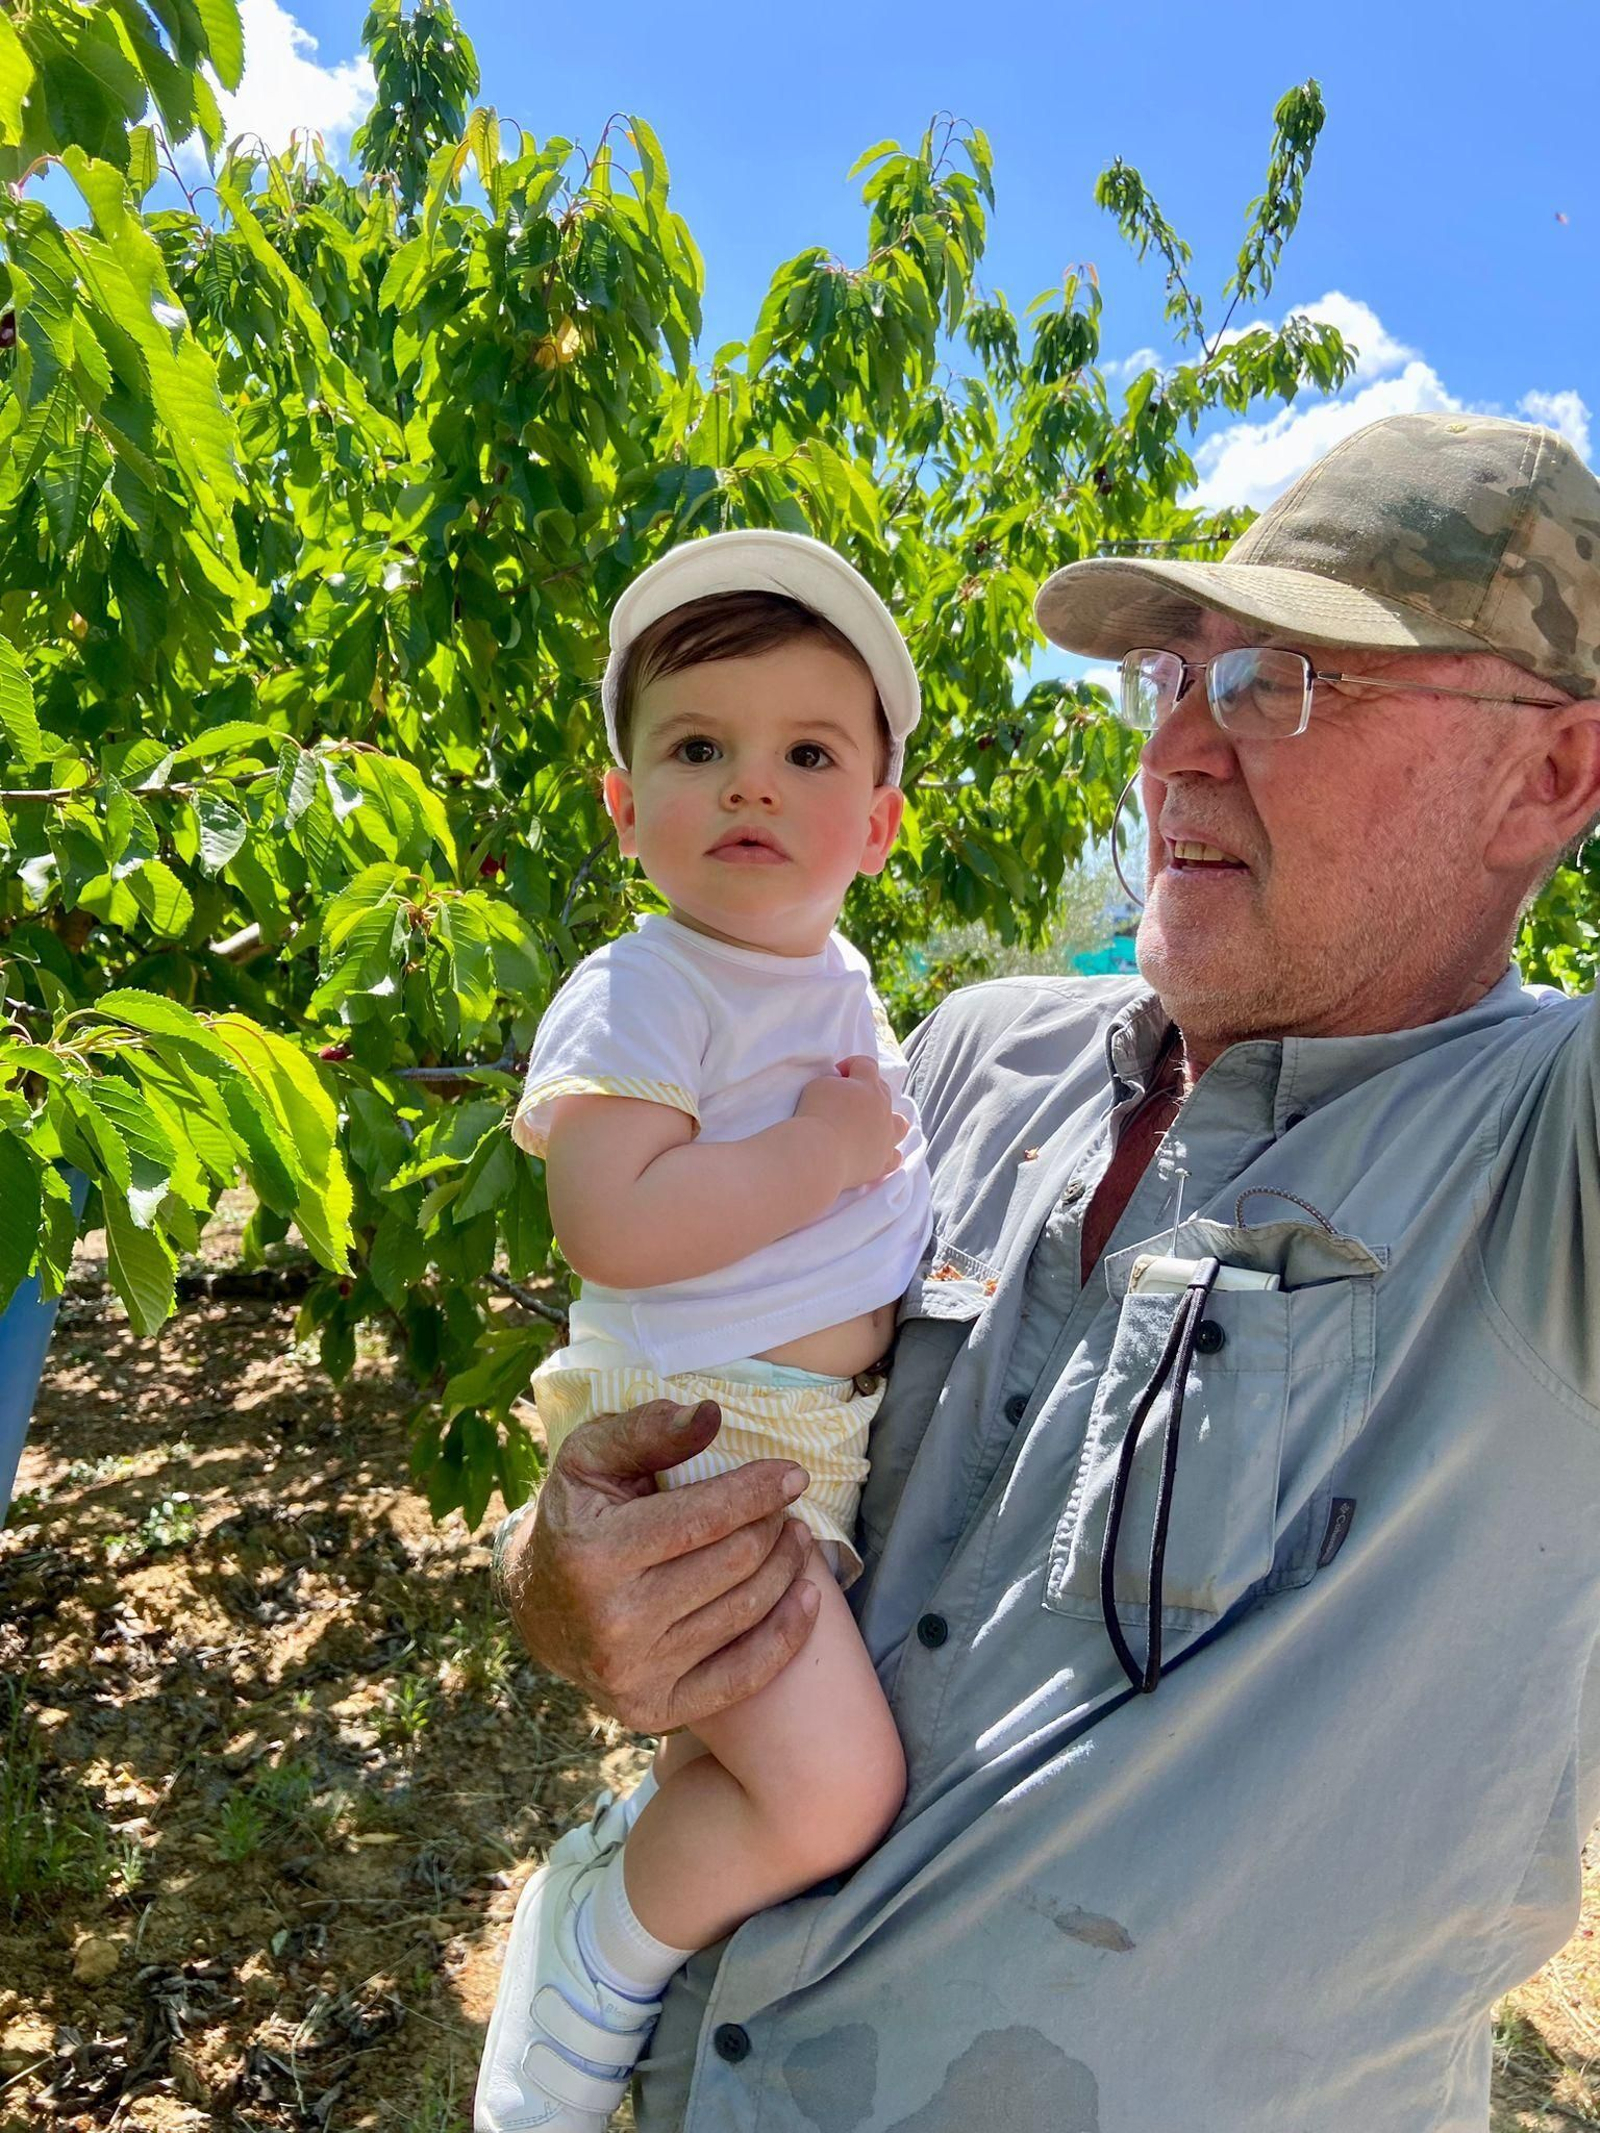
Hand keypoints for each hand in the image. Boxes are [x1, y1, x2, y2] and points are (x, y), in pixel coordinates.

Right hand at [498, 1398, 821, 1733]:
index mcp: (593, 1555)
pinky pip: (743, 1676)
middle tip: (788, 1507)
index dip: (758, 1491)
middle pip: (734, 1564)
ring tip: (796, 1538)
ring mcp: (635, 1674)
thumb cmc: (577, 1517)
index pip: (703, 1519)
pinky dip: (787, 1635)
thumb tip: (710, 1414)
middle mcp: (613, 1623)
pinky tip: (807, 1596)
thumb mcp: (590, 1458)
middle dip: (773, 1526)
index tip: (794, 1474)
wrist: (538, 1608)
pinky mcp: (655, 1710)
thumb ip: (647, 1430)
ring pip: (746, 1611)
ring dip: (786, 1568)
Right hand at [795, 1054, 908, 1192]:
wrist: (820, 1154)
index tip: (836, 1075)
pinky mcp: (883, 1161)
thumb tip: (841, 1087)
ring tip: (870, 1126)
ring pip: (900, 1124)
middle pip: (883, 1091)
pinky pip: (895, 1157)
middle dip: (866, 1090)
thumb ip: (835, 1082)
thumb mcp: (819, 1085)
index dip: (851, 1065)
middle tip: (844, 1100)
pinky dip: (887, 1153)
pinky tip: (875, 1152)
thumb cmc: (816, 1116)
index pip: (866, 1065)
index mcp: (869, 1086)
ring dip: (888, 1121)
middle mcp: (883, 1109)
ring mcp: (886, 1136)